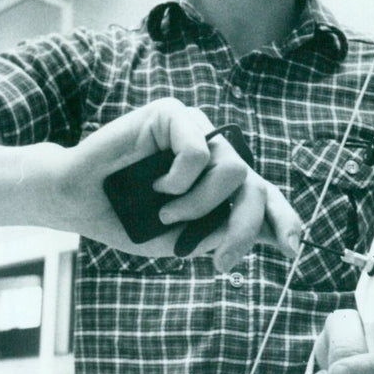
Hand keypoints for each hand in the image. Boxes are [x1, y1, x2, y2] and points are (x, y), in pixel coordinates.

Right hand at [54, 98, 302, 266]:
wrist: (79, 203)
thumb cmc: (129, 219)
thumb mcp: (182, 239)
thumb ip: (220, 234)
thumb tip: (268, 236)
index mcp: (221, 185)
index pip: (265, 196)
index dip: (284, 219)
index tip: (294, 249)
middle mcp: (215, 155)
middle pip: (256, 186)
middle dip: (242, 228)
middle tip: (217, 259)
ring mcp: (197, 131)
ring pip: (233, 169)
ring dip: (200, 205)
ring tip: (166, 213)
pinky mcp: (174, 114)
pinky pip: (199, 150)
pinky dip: (179, 178)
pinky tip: (156, 183)